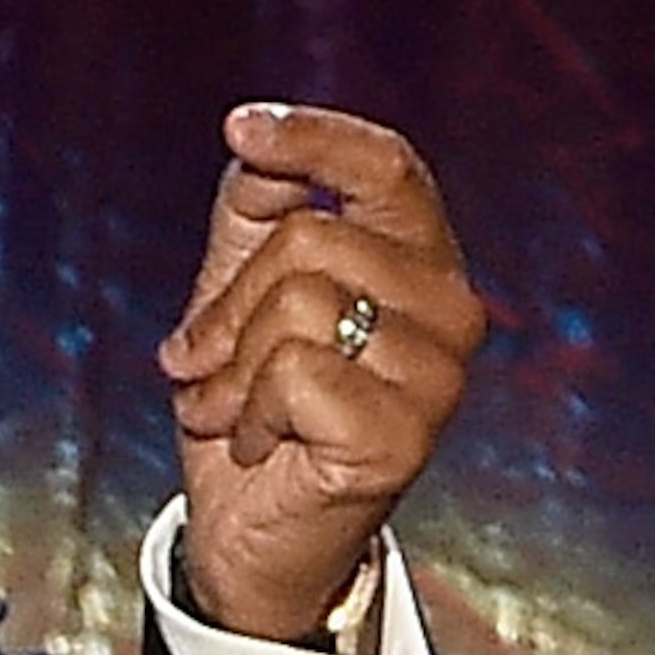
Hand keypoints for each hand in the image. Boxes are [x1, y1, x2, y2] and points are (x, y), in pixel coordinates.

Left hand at [156, 103, 482, 641]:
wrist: (248, 527)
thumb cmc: (254, 404)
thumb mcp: (239, 292)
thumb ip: (255, 212)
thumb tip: (254, 137)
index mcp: (417, 261)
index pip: (387, 166)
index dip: (315, 137)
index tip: (242, 127)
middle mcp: (450, 308)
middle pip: (309, 236)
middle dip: (226, 302)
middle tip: (205, 362)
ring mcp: (437, 375)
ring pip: (296, 304)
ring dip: (228, 366)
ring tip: (231, 410)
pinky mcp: (405, 436)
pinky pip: (292, 375)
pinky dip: (246, 412)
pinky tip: (261, 445)